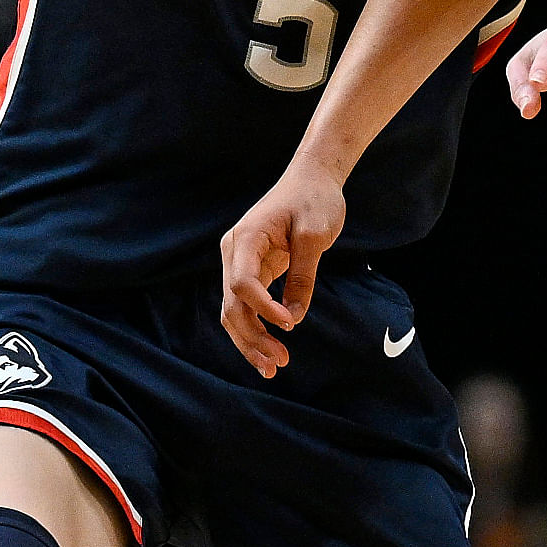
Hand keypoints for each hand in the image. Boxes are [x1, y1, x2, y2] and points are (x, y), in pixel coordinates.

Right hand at [221, 160, 346, 377]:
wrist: (313, 180)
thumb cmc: (314, 200)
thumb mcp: (314, 235)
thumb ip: (303, 275)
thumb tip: (293, 318)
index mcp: (245, 239)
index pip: (243, 283)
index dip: (264, 308)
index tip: (291, 323)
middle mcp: (234, 253)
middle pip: (232, 305)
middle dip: (252, 337)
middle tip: (278, 362)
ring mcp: (241, 263)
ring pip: (235, 311)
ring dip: (251, 341)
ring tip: (273, 367)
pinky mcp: (254, 271)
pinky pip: (248, 306)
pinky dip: (257, 329)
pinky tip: (271, 351)